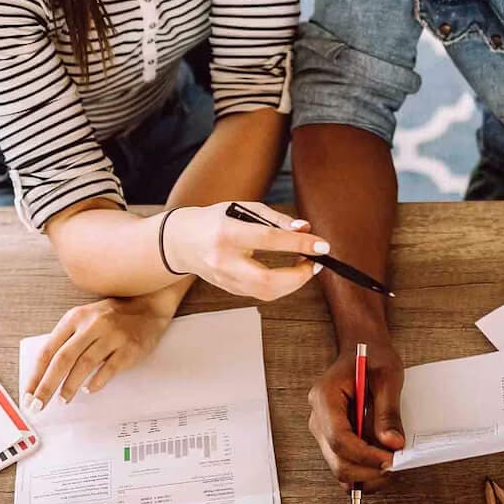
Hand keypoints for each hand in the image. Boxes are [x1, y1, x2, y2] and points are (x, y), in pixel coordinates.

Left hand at [23, 295, 174, 408]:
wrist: (149, 305)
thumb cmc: (113, 316)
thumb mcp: (86, 319)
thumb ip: (68, 340)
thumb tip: (46, 373)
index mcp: (75, 318)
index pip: (48, 349)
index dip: (36, 374)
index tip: (28, 394)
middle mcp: (92, 324)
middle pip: (63, 359)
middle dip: (47, 386)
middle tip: (38, 405)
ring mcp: (112, 335)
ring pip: (84, 364)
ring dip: (70, 386)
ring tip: (63, 400)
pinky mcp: (129, 347)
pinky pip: (109, 368)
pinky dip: (96, 382)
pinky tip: (88, 390)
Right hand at [160, 203, 327, 301]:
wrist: (181, 242)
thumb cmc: (216, 220)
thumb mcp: (244, 209)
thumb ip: (276, 219)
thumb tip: (305, 229)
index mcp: (227, 233)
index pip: (269, 240)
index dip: (299, 244)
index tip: (322, 245)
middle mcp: (223, 261)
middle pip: (267, 280)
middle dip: (299, 276)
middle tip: (315, 263)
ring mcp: (224, 280)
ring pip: (266, 293)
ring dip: (293, 283)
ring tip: (305, 266)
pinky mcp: (228, 290)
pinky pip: (261, 294)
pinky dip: (281, 286)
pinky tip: (289, 274)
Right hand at [306, 338, 403, 490]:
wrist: (362, 348)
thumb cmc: (372, 356)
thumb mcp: (387, 376)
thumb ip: (388, 411)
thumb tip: (392, 444)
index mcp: (325, 397)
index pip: (339, 438)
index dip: (365, 455)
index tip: (390, 459)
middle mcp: (318, 417)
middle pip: (336, 460)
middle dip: (367, 470)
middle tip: (395, 466)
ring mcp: (323, 430)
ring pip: (339, 467)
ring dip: (366, 475)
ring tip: (391, 465)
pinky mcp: (333, 438)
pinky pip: (344, 463)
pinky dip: (363, 471)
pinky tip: (381, 463)